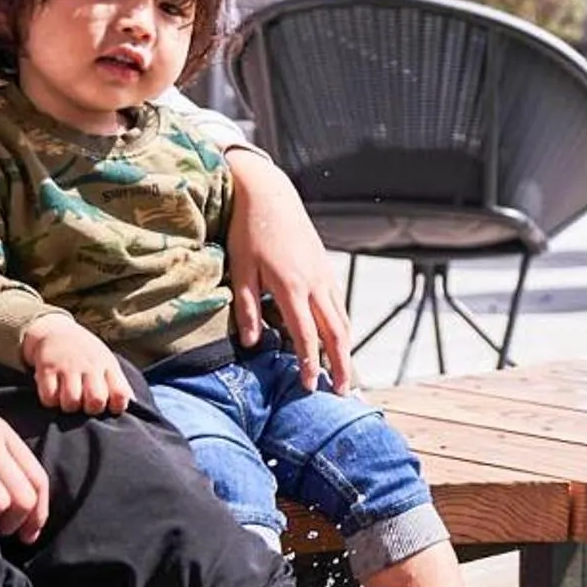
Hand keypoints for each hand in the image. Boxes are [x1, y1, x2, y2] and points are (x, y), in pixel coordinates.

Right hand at [21, 313, 132, 416]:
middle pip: (96, 401)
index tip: (110, 406)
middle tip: (85, 403)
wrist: (55, 330)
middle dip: (91, 409)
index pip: (121, 394)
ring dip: (69, 406)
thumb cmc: (86, 354)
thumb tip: (134, 405)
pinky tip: (54, 393)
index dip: (117, 406)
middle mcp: (90, 365)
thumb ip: (119, 384)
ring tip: (68, 398)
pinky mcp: (47, 368)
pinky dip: (50, 401)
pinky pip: (49, 397)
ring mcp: (68, 366)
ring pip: (71, 402)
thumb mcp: (107, 362)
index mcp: (108, 365)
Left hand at [223, 147, 354, 393]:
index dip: (310, 364)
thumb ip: (248, 308)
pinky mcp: (326, 267)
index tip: (309, 387)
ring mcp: (325, 274)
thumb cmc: (249, 231)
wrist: (270, 194)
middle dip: (341, 365)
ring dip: (345, 349)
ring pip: (342, 319)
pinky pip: (339, 304)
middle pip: (335, 333)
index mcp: (291, 287)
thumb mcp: (241, 269)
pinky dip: (342, 327)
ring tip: (344, 374)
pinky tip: (338, 339)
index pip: (306, 336)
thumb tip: (251, 343)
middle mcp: (314, 283)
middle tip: (343, 393)